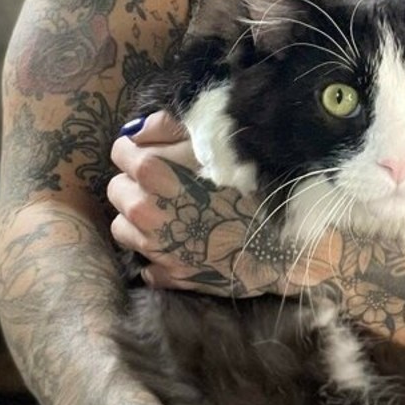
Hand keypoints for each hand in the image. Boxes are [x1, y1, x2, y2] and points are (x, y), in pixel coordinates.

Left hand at [108, 111, 340, 294]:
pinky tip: (181, 239)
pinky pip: (145, 261)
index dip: (134, 148)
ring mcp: (157, 247)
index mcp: (155, 173)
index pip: (121, 153)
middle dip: (133, 181)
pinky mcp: (171, 275)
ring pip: (122, 226)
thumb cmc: (257, 184)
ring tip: (168, 210)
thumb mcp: (217, 142)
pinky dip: (155, 250)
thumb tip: (137, 131)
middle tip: (162, 180)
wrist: (288, 241)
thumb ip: (169, 129)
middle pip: (116, 189)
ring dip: (137, 216)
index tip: (149, 150)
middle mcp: (146, 211)